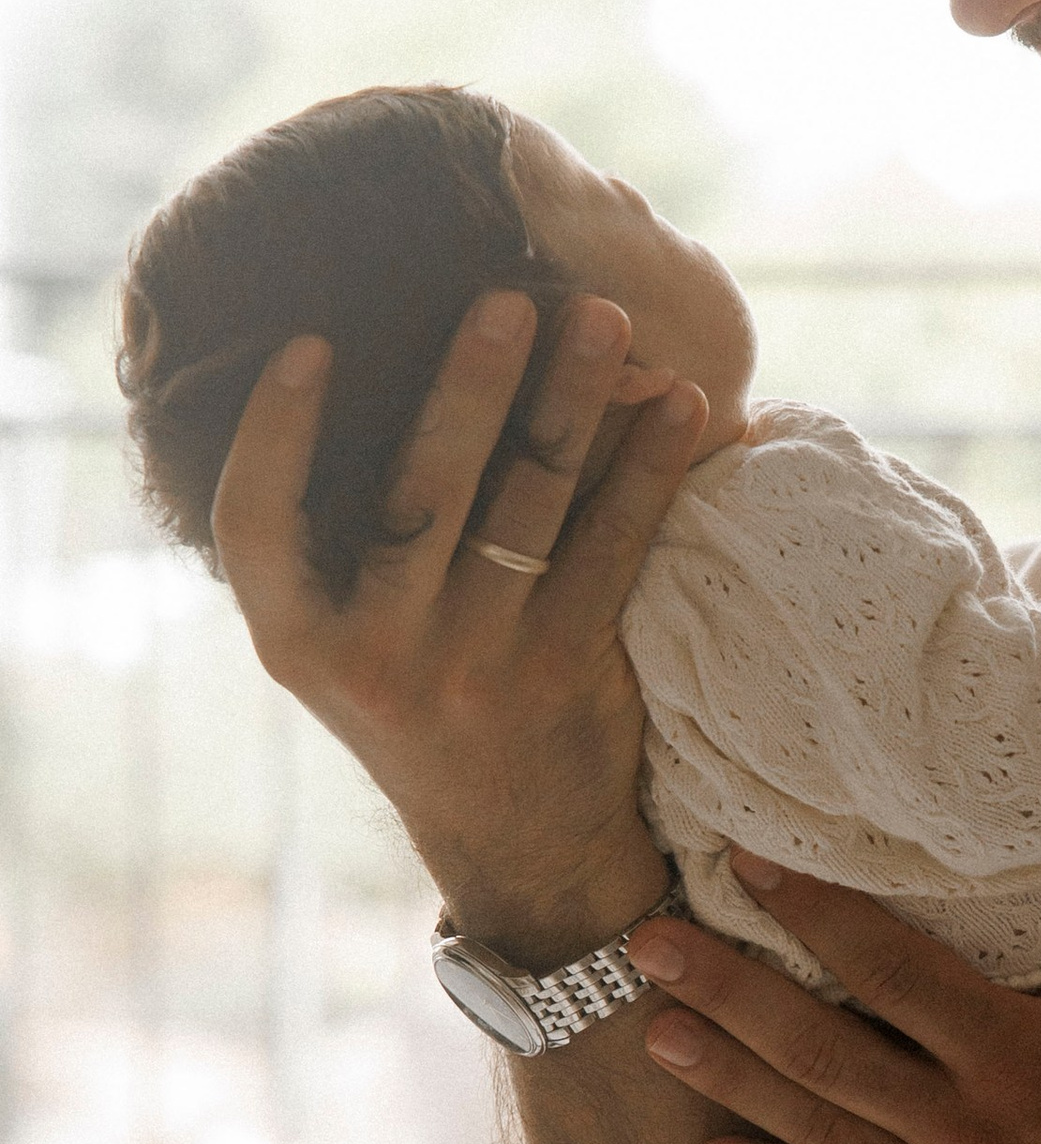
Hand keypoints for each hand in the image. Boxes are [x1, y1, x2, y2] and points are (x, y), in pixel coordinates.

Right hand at [212, 291, 708, 965]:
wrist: (521, 848)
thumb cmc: (421, 707)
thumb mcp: (340, 651)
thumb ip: (331, 554)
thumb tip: (349, 374)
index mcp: (299, 643)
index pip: (255, 527)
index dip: (272, 433)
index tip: (303, 342)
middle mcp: (383, 656)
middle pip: (419, 495)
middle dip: (467, 387)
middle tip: (505, 295)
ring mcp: (480, 666)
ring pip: (528, 510)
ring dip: (570, 404)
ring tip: (602, 319)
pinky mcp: (571, 673)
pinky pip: (614, 551)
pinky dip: (647, 471)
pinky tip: (682, 407)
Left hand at [627, 803, 1040, 1143]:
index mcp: (1017, 1053)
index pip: (891, 974)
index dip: (813, 915)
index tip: (744, 863)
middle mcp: (964, 1125)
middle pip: (821, 1052)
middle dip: (730, 995)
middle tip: (650, 947)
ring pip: (815, 1127)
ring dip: (729, 1080)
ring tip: (657, 1034)